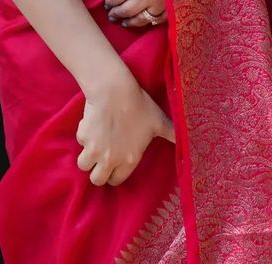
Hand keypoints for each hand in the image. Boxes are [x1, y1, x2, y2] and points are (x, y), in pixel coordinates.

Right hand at [76, 69, 174, 186]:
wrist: (115, 89)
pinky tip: (92, 126)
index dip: (115, 174)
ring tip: (94, 146)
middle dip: (98, 172)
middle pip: (97, 180)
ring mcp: (94, 149)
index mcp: (129, 160)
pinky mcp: (83, 135)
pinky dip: (84, 137)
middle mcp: (110, 160)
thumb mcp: (159, 122)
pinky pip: (80, 143)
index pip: (116, 181)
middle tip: (102, 159)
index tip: (115, 165)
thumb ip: (172, 135)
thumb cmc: (139, 106)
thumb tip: (191, 142)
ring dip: (87, 157)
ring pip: (84, 165)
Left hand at [97, 0, 166, 27]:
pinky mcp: (171, 6)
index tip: (107, 2)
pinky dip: (149, 21)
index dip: (109, 2)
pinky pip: (158, 20)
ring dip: (130, 21)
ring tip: (124, 22)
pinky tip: (143, 20)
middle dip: (116, 13)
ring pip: (141, 19)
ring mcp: (159, 4)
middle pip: (126, 11)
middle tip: (111, 15)